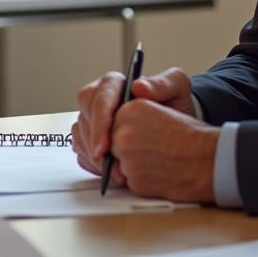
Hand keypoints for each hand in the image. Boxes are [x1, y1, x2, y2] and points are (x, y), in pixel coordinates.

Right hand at [72, 65, 194, 175]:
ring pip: (80, 135)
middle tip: (106, 164)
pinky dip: (92, 163)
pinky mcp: (92, 136)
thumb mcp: (177, 88)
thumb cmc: (175, 105)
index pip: (98, 97)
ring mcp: (94, 118)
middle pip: (84, 116)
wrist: (177, 129)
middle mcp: (100, 99)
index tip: (104, 146)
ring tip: (114, 173)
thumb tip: (138, 86)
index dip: (99, 122)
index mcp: (115, 84)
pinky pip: (82, 149)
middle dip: (93, 143)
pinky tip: (109, 172)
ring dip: (93, 156)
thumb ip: (162, 83)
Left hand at [108, 99, 217, 202]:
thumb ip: (139, 98)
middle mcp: (124, 133)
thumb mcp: (168, 99)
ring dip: (131, 165)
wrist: (210, 161)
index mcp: (131, 109)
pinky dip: (140, 180)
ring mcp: (128, 159)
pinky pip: (127, 182)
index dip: (125, 129)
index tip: (137, 134)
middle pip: (111, 143)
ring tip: (157, 159)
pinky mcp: (135, 182)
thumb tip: (130, 95)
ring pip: (117, 164)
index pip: (111, 121)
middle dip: (126, 147)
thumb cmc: (190, 134)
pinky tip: (158, 172)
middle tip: (152, 147)